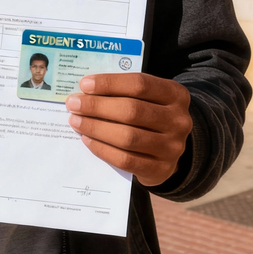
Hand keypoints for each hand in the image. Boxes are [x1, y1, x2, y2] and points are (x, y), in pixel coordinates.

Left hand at [65, 73, 191, 186]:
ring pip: (128, 137)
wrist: (170, 146)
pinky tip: (87, 140)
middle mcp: (178, 120)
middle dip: (97, 106)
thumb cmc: (150, 112)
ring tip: (76, 121)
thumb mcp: (147, 96)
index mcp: (175, 94)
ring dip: (96, 128)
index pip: (139, 84)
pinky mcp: (161, 170)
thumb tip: (85, 90)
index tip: (85, 84)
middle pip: (132, 111)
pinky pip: (126, 160)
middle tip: (73, 104)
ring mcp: (172, 147)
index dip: (110, 83)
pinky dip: (103, 149)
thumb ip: (123, 91)